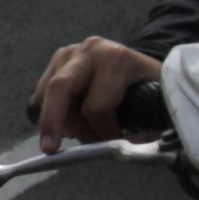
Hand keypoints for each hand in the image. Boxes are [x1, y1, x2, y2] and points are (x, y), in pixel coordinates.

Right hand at [33, 36, 163, 144]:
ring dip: (58, 122)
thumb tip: (127, 146)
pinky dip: (52, 113)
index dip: (103, 131)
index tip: (113, 143)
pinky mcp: (56, 61)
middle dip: (53, 121)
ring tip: (81, 135)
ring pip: (47, 95)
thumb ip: (146, 123)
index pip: (97, 106)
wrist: (139, 63)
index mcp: (117, 59)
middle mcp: (89, 51)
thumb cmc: (149, 84)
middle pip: (60, 89)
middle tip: (50, 149)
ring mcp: (69, 53)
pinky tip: (72, 123)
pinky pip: (42, 93)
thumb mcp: (156, 98)